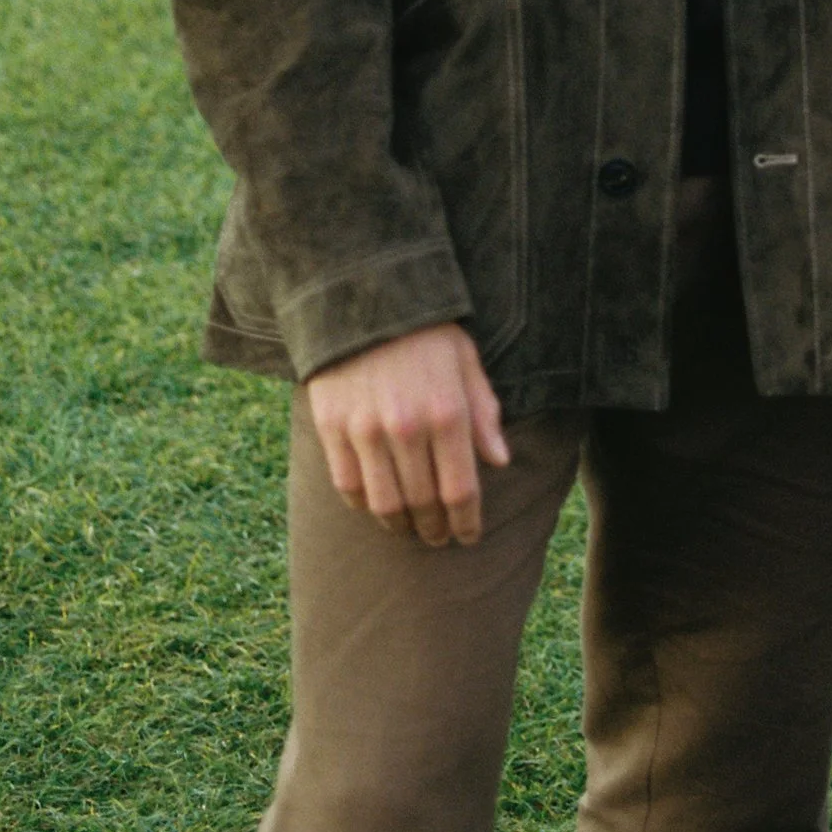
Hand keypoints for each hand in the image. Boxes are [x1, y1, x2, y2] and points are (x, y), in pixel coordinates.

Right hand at [305, 323, 510, 545]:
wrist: (364, 294)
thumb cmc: (425, 330)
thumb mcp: (466, 360)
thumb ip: (484, 412)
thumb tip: (499, 461)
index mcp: (447, 412)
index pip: (461, 491)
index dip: (467, 522)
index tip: (469, 536)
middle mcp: (407, 427)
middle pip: (423, 504)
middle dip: (435, 530)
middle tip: (439, 537)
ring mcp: (366, 430)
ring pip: (384, 504)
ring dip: (400, 526)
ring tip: (409, 528)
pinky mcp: (332, 427)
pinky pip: (348, 486)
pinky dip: (363, 505)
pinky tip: (376, 505)